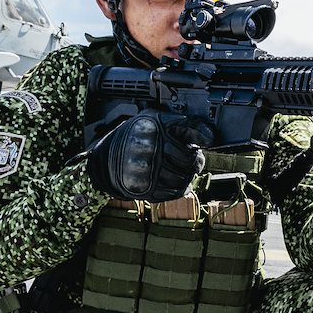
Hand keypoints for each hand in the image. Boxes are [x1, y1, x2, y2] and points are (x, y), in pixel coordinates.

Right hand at [85, 113, 209, 200]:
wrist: (106, 161)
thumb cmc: (133, 137)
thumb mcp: (153, 119)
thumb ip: (179, 124)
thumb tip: (206, 136)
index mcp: (151, 134)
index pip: (186, 143)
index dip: (199, 143)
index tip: (204, 143)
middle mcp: (148, 155)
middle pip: (187, 163)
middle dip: (195, 161)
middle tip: (195, 158)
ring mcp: (148, 175)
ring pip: (183, 179)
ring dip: (189, 175)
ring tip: (185, 169)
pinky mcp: (147, 191)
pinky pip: (173, 193)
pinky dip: (180, 188)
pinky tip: (178, 181)